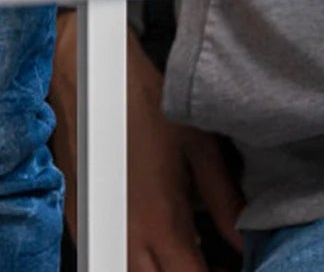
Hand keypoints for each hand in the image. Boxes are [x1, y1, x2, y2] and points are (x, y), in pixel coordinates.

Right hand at [50, 12, 243, 271]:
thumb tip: (243, 238)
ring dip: (156, 270)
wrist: (85, 71)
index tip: (232, 269)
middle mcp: (126, 235)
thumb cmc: (139, 98)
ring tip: (180, 256)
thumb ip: (223, 199)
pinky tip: (151, 246)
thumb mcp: (196, 144)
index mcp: (160, 222)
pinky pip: (104, 258)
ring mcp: (98, 230)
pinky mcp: (79, 218)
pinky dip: (130, 261)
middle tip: (208, 264)